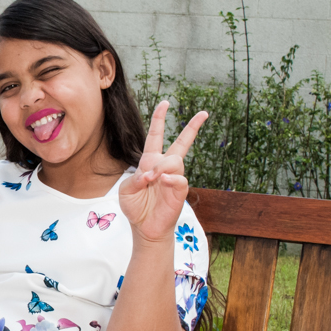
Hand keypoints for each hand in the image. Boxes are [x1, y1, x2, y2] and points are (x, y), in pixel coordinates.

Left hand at [119, 101, 206, 245]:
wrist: (144, 227)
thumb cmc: (136, 207)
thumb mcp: (126, 190)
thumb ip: (134, 178)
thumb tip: (150, 174)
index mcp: (149, 162)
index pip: (156, 136)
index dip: (159, 119)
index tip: (165, 103)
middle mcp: (165, 167)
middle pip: (181, 142)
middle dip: (193, 127)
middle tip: (204, 113)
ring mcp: (174, 178)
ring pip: (175, 160)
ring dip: (161, 167)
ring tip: (151, 180)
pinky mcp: (180, 190)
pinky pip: (179, 178)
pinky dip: (170, 178)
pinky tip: (162, 181)